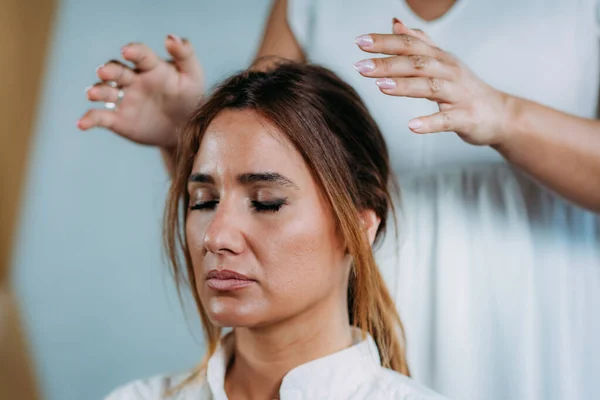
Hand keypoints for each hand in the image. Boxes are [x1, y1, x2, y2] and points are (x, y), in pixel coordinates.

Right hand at [77, 34, 203, 148]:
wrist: (186, 129)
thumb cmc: (190, 97)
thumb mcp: (193, 75)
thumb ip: (185, 54)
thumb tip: (170, 37)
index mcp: (150, 66)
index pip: (139, 55)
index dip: (133, 52)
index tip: (127, 52)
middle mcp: (132, 80)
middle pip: (116, 70)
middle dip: (109, 70)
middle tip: (105, 72)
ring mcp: (123, 99)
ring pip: (104, 91)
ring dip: (97, 91)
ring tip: (92, 94)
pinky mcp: (118, 120)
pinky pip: (100, 117)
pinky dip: (88, 119)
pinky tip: (82, 124)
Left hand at [353, 20, 511, 145]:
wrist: (500, 115)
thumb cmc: (464, 89)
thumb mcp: (441, 61)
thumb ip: (419, 42)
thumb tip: (395, 23)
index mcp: (439, 58)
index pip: (410, 44)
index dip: (384, 42)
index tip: (359, 41)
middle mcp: (448, 71)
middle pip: (416, 63)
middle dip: (387, 63)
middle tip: (361, 66)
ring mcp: (458, 94)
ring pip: (430, 86)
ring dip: (405, 86)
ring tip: (380, 87)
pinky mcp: (465, 117)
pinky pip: (446, 120)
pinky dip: (429, 122)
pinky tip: (412, 126)